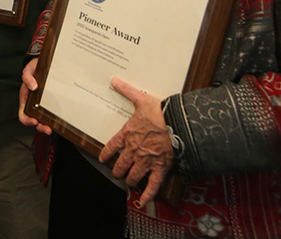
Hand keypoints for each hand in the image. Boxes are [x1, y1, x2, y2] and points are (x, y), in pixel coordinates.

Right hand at [18, 58, 52, 134]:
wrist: (43, 63)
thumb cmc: (34, 68)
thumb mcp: (29, 70)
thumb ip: (27, 77)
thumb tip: (32, 86)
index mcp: (25, 98)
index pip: (22, 114)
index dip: (27, 120)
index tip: (34, 121)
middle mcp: (32, 103)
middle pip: (34, 120)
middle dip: (40, 127)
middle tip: (46, 128)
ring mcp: (41, 104)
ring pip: (42, 119)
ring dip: (46, 125)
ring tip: (51, 128)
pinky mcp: (50, 102)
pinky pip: (51, 113)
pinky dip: (53, 119)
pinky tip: (58, 120)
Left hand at [98, 78, 173, 207]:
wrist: (177, 123)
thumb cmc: (159, 111)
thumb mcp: (140, 99)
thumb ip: (126, 90)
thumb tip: (114, 80)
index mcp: (127, 135)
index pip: (111, 147)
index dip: (105, 154)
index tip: (102, 159)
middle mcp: (134, 150)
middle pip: (120, 165)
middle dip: (118, 170)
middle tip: (117, 172)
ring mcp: (146, 161)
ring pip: (133, 176)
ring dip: (130, 180)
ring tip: (129, 182)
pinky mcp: (160, 168)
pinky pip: (152, 185)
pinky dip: (147, 194)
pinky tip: (142, 201)